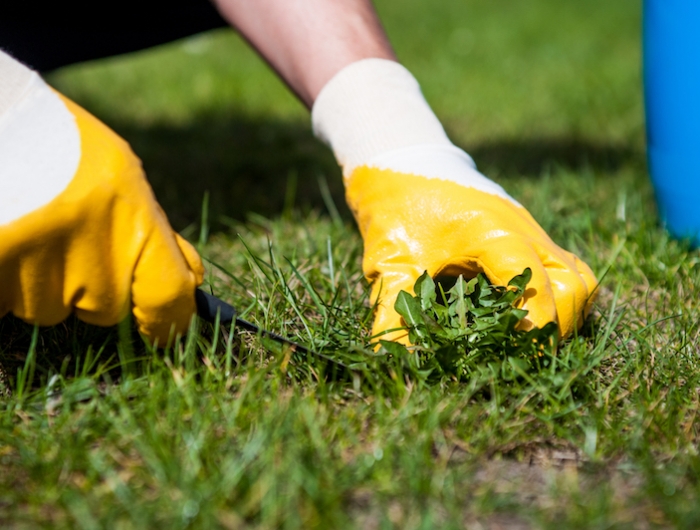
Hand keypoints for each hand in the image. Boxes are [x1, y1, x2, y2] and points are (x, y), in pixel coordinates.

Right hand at [0, 66, 202, 343]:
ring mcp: (31, 257)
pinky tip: (8, 234)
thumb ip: (151, 232)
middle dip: (90, 288)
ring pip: (49, 308)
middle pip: (103, 308)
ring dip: (41, 282)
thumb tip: (190, 283)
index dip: (168, 321)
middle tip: (66, 237)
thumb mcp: (118, 174)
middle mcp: (84, 240)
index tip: (164, 329)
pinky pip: (8, 302)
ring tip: (29, 224)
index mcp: (127, 211)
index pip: (167, 294)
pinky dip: (8, 281)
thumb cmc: (56, 142)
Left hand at [345, 145, 597, 343]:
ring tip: (531, 341)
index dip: (534, 327)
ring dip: (565, 312)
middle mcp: (523, 229)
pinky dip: (558, 297)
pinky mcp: (529, 234)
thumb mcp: (389, 259)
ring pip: (579, 275)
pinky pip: (565, 268)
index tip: (516, 355)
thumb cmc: (396, 207)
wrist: (404, 161)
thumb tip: (389, 357)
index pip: (534, 284)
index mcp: (492, 232)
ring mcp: (531, 230)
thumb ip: (393, 308)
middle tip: (523, 353)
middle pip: (574, 283)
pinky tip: (527, 318)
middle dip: (556, 326)